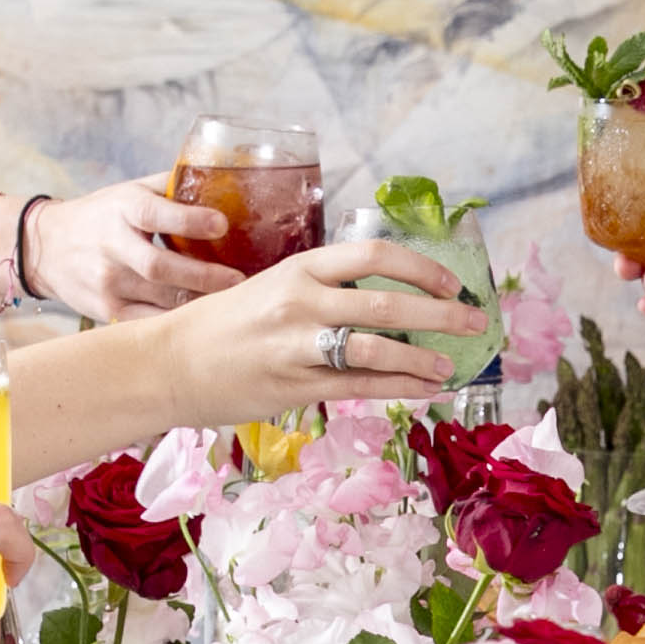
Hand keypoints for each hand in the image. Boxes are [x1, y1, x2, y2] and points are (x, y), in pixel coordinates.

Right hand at [29, 175, 229, 319]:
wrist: (45, 248)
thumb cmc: (100, 216)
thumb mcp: (128, 191)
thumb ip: (170, 188)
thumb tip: (223, 181)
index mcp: (122, 209)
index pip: (156, 213)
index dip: (190, 220)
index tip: (222, 224)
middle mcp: (112, 246)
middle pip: (160, 267)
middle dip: (203, 276)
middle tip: (239, 280)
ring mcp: (107, 283)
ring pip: (160, 299)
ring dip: (199, 302)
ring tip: (231, 300)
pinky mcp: (107, 311)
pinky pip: (151, 320)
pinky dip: (178, 319)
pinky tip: (202, 315)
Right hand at [147, 231, 474, 426]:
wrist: (169, 362)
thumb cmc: (225, 324)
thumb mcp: (273, 287)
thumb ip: (323, 288)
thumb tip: (385, 294)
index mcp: (300, 268)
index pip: (373, 255)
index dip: (420, 268)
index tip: (451, 282)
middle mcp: (301, 302)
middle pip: (387, 304)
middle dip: (440, 313)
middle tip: (474, 321)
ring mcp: (297, 346)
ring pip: (376, 349)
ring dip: (422, 358)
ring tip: (451, 364)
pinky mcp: (293, 386)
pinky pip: (357, 386)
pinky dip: (398, 387)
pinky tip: (425, 388)